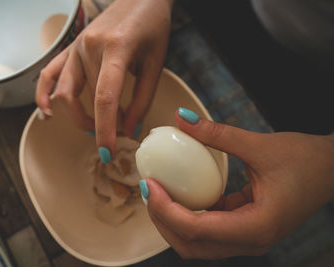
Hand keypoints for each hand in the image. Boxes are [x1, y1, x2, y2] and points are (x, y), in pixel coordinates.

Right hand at [36, 0, 173, 159]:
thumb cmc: (152, 27)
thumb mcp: (155, 64)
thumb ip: (142, 99)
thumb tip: (130, 129)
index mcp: (116, 49)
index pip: (104, 98)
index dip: (105, 130)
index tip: (107, 152)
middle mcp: (89, 47)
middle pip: (84, 99)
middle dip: (98, 125)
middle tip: (116, 134)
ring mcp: (75, 47)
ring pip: (65, 93)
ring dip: (78, 116)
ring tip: (95, 126)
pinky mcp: (70, 48)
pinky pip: (49, 74)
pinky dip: (44, 95)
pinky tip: (46, 112)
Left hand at [143, 108, 333, 258]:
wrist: (331, 169)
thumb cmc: (305, 160)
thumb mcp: (259, 144)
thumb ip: (216, 132)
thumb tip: (181, 118)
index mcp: (257, 226)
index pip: (196, 229)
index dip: (165, 209)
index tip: (148, 183)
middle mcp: (251, 241)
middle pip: (190, 245)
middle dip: (163, 220)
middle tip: (148, 188)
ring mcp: (248, 239)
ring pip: (197, 243)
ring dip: (172, 221)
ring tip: (157, 191)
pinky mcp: (245, 230)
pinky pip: (208, 231)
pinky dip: (188, 215)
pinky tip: (179, 192)